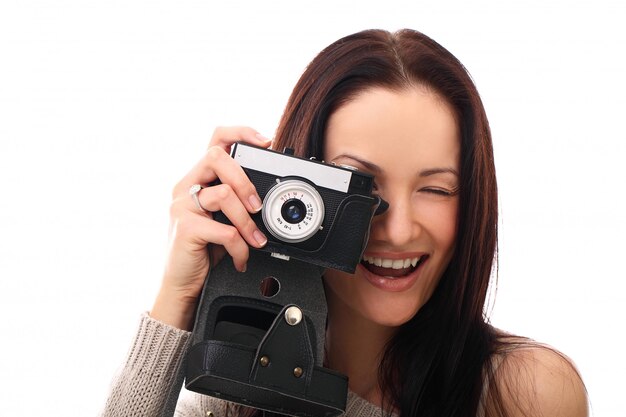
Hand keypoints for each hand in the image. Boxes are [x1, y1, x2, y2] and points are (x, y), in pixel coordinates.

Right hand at [151, 126, 270, 329]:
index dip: (240, 133)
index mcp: (197, 179)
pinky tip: (240, 258)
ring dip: (247, 221)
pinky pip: (224, 230)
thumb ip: (236, 201)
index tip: (265, 141)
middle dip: (245, 181)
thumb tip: (267, 194)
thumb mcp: (222, 220)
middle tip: (258, 207)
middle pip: (217, 157)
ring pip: (224, 194)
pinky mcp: (185, 228)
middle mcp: (186, 187)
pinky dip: (240, 247)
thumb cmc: (204, 251)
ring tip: (255, 240)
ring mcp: (182, 206)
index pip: (215, 140)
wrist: (182, 285)